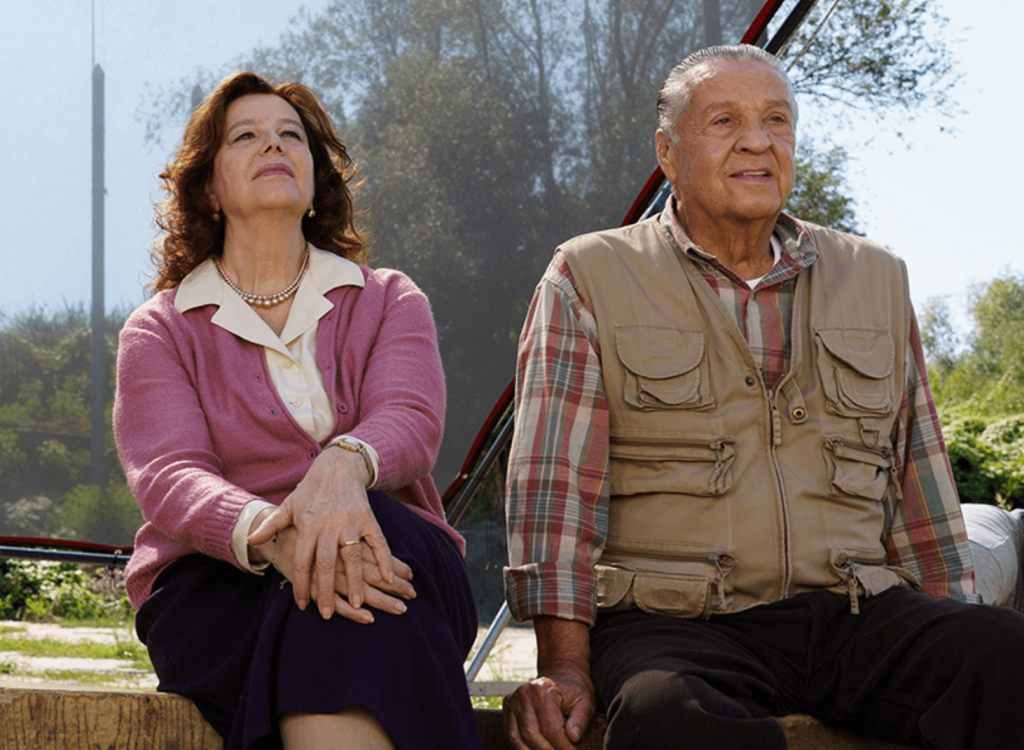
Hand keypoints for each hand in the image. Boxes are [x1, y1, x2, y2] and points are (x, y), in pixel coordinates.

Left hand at [247, 446, 393, 617]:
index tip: (303, 604)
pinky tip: (387, 578)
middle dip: (326, 591)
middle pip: (327, 564)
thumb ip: (271, 525)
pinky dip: (385, 560)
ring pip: (353, 558)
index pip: (303, 562)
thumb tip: (250, 539)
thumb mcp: (288, 505)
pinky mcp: (368, 518)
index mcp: (308, 525)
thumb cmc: (310, 489)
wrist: (337, 465)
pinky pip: (379, 543)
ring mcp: (351, 522)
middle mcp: (329, 525)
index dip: (301, 585)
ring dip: (357, 582)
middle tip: (325, 614)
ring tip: (358, 604)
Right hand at [504, 664, 595, 748]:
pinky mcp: (508, 710)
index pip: (550, 728)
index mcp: (543, 689)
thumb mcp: (586, 702)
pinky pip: (510, 736)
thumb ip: (581, 720)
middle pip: (531, 735)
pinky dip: (522, 748)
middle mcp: (524, 694)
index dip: (562, 746)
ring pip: (517, 739)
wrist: (562, 676)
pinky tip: (536, 749)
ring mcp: (513, 702)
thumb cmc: (574, 690)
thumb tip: (573, 737)